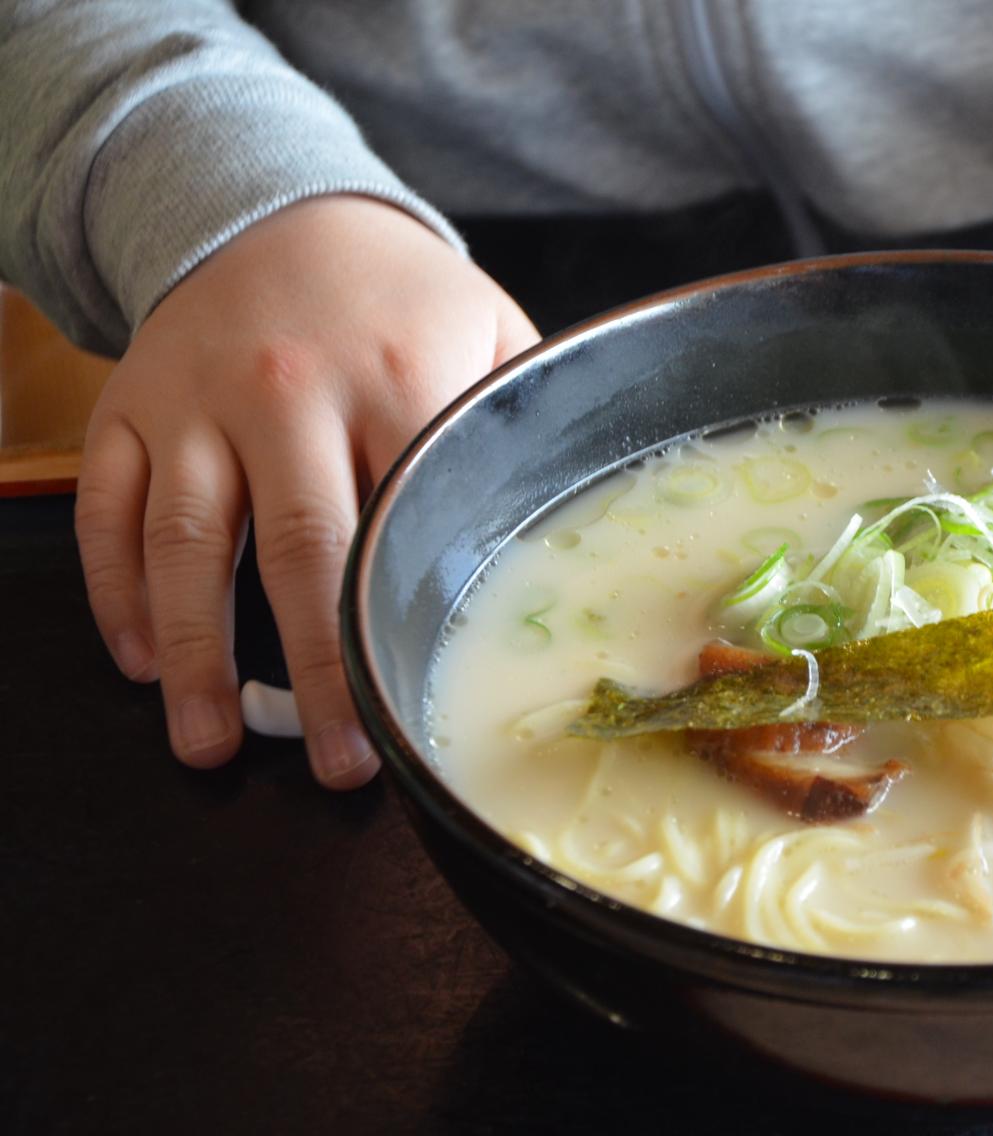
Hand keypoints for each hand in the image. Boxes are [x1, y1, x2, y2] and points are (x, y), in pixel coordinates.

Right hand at [76, 195, 538, 786]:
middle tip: (335, 765)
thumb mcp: (489, 329)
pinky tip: (143, 662)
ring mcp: (196, 399)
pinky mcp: (128, 404)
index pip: (401, 522)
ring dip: (195, 657)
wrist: (277, 207)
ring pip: (184, 544)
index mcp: (398, 378)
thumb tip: (576, 523)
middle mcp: (288, 391)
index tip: (415, 703)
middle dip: (315, 673)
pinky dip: (118, 593)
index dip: (405, 621)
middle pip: (297, 554)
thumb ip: (525, 420)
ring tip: (210, 747)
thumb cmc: (401, 298)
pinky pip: (110, 510)